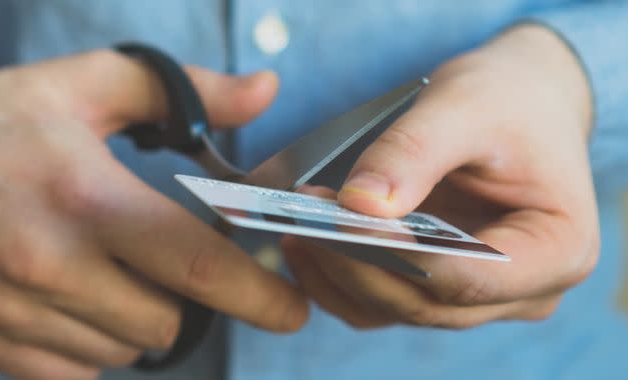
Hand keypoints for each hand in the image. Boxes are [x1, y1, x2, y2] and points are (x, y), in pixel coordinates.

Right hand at [0, 51, 306, 378]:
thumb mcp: (87, 86)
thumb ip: (185, 91)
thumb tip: (264, 91)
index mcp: (86, 198)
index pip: (195, 265)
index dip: (258, 295)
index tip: (292, 309)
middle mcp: (50, 265)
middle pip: (167, 321)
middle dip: (187, 298)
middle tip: (169, 259)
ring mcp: (15, 312)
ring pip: (124, 351)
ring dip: (139, 319)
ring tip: (112, 269)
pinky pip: (75, 373)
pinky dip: (94, 344)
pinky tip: (78, 299)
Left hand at [283, 25, 596, 328]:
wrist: (516, 105)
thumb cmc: (508, 101)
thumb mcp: (467, 106)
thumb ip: (415, 153)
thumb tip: (360, 204)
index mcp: (556, 250)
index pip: (469, 276)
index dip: (400, 254)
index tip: (342, 219)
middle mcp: (520, 290)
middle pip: (425, 301)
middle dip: (357, 264)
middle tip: (303, 219)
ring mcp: (475, 294)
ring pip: (394, 308)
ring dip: (339, 274)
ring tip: (294, 226)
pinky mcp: (435, 285)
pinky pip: (378, 301)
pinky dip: (339, 277)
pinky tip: (307, 241)